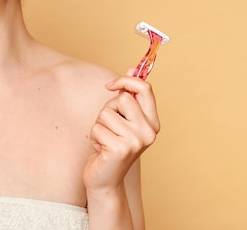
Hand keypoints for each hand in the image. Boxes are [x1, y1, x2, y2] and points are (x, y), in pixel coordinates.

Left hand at [83, 68, 159, 193]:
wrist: (105, 179)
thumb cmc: (111, 145)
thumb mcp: (122, 119)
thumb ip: (128, 96)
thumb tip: (132, 67)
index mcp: (152, 123)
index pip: (145, 89)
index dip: (127, 80)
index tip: (111, 85)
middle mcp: (148, 132)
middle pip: (122, 99)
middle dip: (108, 109)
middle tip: (109, 127)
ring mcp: (136, 141)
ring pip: (106, 113)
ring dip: (99, 125)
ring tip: (105, 139)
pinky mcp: (120, 149)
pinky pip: (97, 128)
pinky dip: (94, 137)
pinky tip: (101, 149)